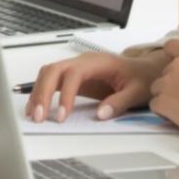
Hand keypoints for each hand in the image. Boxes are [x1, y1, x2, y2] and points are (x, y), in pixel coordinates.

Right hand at [25, 50, 167, 122]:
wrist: (145, 70)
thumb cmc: (142, 78)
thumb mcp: (138, 91)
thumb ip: (120, 102)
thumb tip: (100, 115)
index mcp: (98, 62)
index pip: (74, 74)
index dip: (65, 94)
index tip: (62, 116)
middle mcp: (83, 61)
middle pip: (54, 70)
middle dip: (43, 92)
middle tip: (39, 117)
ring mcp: (77, 67)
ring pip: (48, 73)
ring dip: (38, 92)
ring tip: (33, 115)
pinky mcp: (74, 76)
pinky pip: (52, 80)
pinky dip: (41, 92)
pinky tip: (37, 107)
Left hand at [149, 39, 178, 130]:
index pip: (171, 45)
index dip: (172, 54)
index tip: (178, 64)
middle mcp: (177, 66)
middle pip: (165, 71)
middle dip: (172, 81)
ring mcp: (166, 84)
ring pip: (157, 88)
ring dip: (165, 95)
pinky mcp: (161, 102)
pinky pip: (155, 104)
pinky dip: (161, 110)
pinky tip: (173, 116)